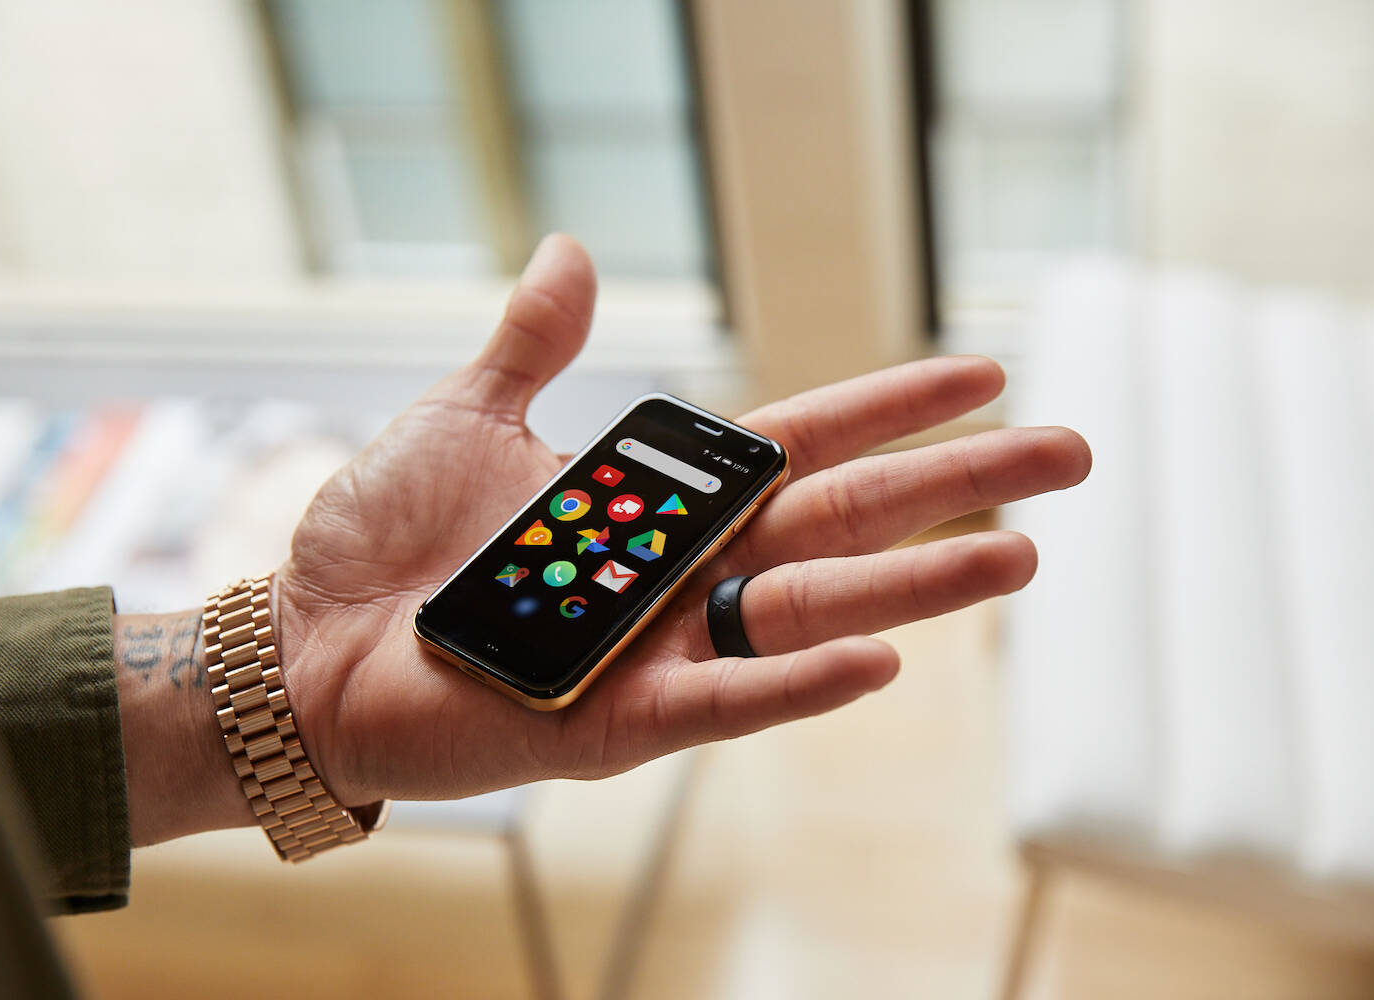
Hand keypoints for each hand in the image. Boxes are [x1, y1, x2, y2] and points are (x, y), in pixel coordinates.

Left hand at [270, 234, 1090, 807]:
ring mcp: (663, 647)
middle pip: (843, 522)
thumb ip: (534, 345)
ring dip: (917, 587)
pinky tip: (882, 661)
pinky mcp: (619, 721)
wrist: (304, 644)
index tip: (983, 372)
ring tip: (1020, 553)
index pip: (802, 443)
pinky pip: (728, 702)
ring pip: (812, 610)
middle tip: (1069, 456)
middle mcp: (684, 570)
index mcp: (659, 498)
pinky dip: (800, 681)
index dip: (891, 407)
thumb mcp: (463, 416)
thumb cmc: (383, 537)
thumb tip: (575, 251)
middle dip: (955, 488)